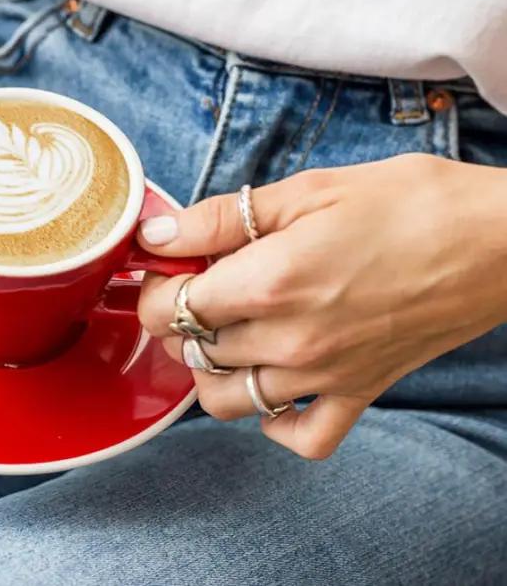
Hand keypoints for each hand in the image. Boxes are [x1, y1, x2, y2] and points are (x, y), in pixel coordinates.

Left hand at [136, 154, 506, 458]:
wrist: (499, 239)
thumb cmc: (408, 203)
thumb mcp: (306, 190)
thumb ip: (219, 218)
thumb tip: (156, 235)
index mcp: (269, 283)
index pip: (169, 308)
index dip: (155, 288)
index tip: (167, 268)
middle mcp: (289, 340)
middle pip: (191, 352)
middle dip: (178, 320)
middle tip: (202, 285)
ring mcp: (325, 375)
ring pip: (227, 401)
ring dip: (211, 369)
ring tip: (228, 331)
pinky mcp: (361, 393)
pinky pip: (301, 437)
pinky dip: (275, 421)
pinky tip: (274, 385)